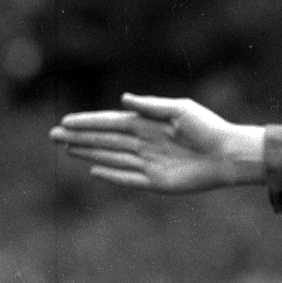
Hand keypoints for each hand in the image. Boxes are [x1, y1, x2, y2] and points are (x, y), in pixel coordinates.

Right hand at [48, 94, 264, 192]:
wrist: (229, 155)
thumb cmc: (209, 128)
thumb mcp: (180, 110)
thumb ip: (151, 106)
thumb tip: (123, 100)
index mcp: (149, 124)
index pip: (111, 122)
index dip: (88, 122)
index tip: (65, 122)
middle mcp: (145, 143)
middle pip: (105, 140)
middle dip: (79, 138)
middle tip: (52, 136)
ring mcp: (149, 163)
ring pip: (111, 157)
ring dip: (88, 153)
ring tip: (66, 149)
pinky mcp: (157, 182)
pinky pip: (128, 178)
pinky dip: (111, 174)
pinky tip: (93, 170)